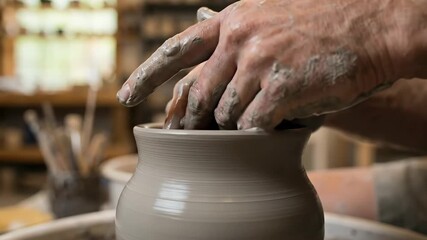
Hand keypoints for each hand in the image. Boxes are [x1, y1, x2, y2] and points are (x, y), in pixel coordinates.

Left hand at [118, 0, 425, 129]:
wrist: (372, 26)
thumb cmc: (320, 25)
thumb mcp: (267, 14)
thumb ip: (231, 26)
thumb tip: (196, 19)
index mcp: (232, 22)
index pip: (175, 52)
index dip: (145, 76)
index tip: (124, 97)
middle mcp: (239, 40)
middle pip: (198, 93)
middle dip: (193, 119)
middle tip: (190, 132)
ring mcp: (259, 63)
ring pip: (227, 113)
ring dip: (239, 121)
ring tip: (263, 109)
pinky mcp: (281, 87)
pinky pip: (254, 124)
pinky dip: (263, 128)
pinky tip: (281, 114)